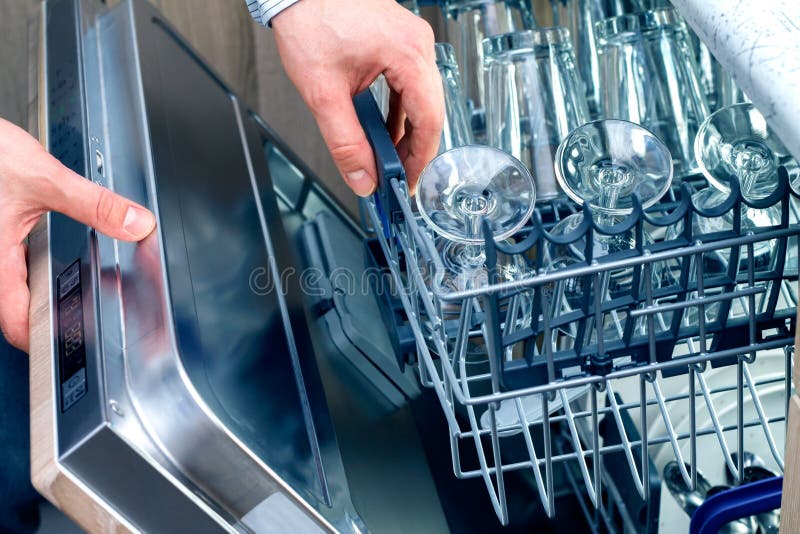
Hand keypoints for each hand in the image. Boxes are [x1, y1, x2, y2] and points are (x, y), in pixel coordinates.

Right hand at [0, 119, 155, 351]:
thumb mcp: (44, 177)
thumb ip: (93, 204)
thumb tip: (135, 224)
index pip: (14, 322)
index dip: (42, 341)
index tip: (71, 343)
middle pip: (13, 306)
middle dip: (46, 313)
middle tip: (80, 315)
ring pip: (9, 283)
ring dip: (36, 289)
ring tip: (70, 287)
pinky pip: (8, 261)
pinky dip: (29, 266)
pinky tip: (46, 251)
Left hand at [272, 0, 443, 195]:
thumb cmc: (309, 20)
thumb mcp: (324, 93)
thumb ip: (345, 142)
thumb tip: (362, 177)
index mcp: (409, 54)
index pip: (429, 121)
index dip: (419, 159)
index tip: (407, 183)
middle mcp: (417, 45)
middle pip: (429, 112)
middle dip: (412, 149)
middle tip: (395, 176)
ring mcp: (410, 41)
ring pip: (419, 99)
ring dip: (403, 131)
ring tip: (386, 157)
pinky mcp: (398, 41)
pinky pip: (408, 84)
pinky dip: (397, 110)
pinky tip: (382, 128)